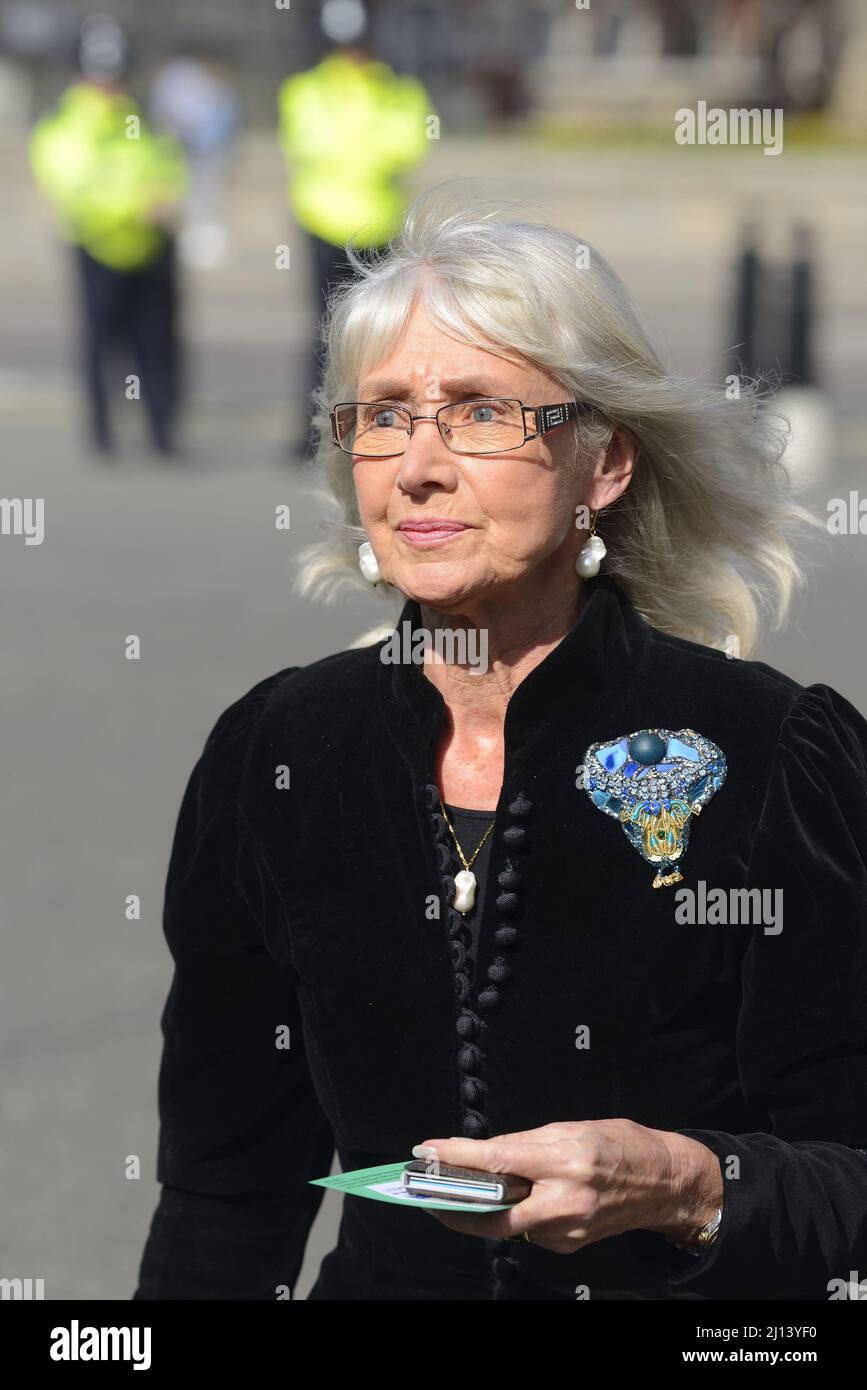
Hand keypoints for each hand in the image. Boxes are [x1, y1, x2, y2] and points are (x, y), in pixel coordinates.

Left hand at [415, 1119, 723, 1253]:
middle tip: (429, 1193)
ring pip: (512, 1225)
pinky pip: (531, 1231)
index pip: (498, 1159)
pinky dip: (518, 1215)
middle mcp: (566, 1199)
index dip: (458, 1155)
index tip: (428, 1150)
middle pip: (495, 1215)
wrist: (664, 1182)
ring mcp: (569, 1228)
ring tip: (470, 1189)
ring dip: (488, 1208)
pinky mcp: (572, 1244)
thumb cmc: (620, 1145)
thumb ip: (527, 1142)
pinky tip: (520, 1199)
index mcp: (564, 1160)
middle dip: (456, 1208)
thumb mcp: (572, 1128)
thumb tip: (487, 1151)